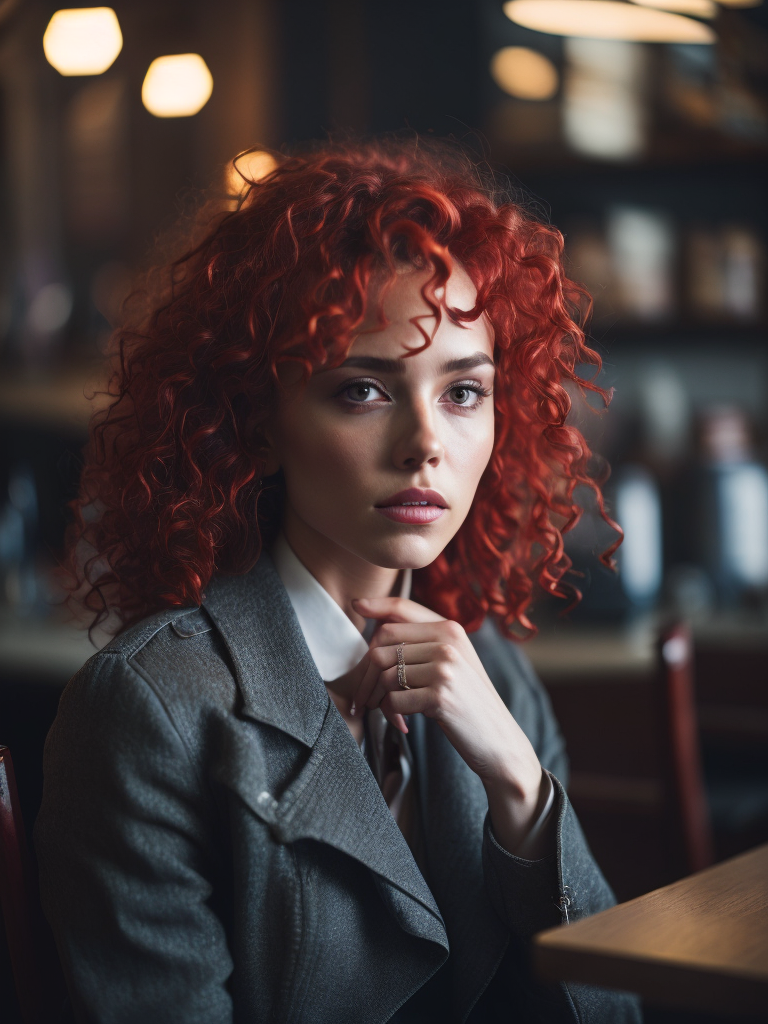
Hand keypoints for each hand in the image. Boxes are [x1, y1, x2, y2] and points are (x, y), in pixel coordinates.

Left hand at [349, 596, 544, 844]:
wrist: (500, 741)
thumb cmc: (468, 702)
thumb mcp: (454, 662)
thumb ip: (424, 641)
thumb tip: (376, 628)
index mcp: (451, 629)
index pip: (402, 609)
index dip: (375, 605)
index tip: (356, 605)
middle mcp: (448, 642)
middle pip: (382, 644)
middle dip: (366, 673)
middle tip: (364, 699)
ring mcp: (445, 668)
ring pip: (384, 674)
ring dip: (378, 698)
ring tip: (389, 713)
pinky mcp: (439, 696)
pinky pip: (393, 700)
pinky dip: (392, 714)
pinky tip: (405, 724)